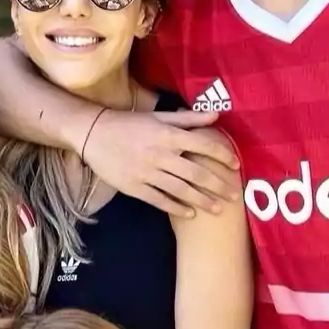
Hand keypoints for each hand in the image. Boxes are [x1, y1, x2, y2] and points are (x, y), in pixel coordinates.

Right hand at [83, 108, 240, 218]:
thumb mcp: (157, 116)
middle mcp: (160, 154)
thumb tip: (216, 115)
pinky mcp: (134, 187)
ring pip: (181, 189)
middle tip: (234, 195)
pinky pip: (159, 200)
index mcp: (167, 134)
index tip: (236, 165)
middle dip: (218, 185)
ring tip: (217, 209)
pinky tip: (190, 214)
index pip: (203, 144)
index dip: (222, 155)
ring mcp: (147, 172)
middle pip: (196, 172)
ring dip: (202, 200)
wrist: (93, 134)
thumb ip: (188, 118)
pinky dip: (176, 208)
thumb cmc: (129, 124)